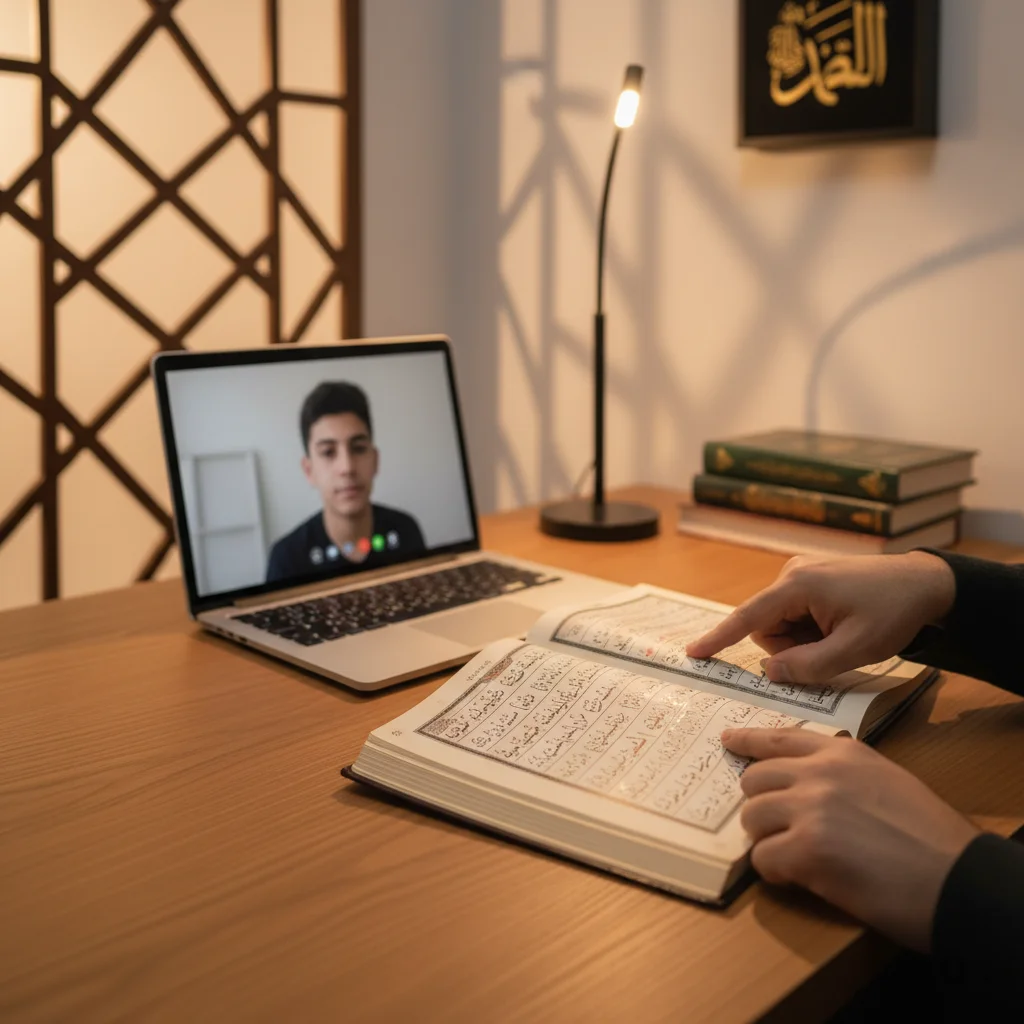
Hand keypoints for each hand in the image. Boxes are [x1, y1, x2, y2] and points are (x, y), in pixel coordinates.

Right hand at [686, 552, 955, 682]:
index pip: (748, 617)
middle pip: (767, 628)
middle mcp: (792, 574)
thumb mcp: (854, 649)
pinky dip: (811, 632)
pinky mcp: (811, 580)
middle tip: (832, 652)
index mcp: (797, 586)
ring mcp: (801, 574)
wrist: (926, 584)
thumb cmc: (893, 613)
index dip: (719, 638)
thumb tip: (769, 672)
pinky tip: (839, 629)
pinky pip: (794, 616)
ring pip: (780, 626)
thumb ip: (808, 666)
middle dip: (791, 649)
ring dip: (803, 642)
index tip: (692, 654)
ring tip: (840, 638)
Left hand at [725, 727, 977, 950]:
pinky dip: (776, 872)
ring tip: (798, 858)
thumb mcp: (887, 782)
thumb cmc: (931, 839)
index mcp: (844, 753)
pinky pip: (763, 858)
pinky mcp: (806, 849)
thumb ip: (844, 776)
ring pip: (752, 818)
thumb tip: (807, 786)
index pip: (779, 738)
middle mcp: (820, 772)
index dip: (749, 741)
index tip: (728, 740)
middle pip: (754, 780)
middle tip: (782, 829)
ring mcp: (810, 808)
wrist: (959, 880)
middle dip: (762, 806)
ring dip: (767, 840)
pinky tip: (803, 878)